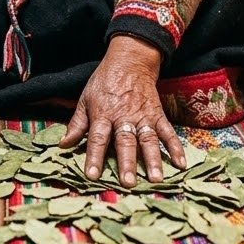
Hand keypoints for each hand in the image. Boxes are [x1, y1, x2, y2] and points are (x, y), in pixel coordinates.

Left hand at [59, 34, 185, 187]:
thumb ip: (77, 124)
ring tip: (155, 179)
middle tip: (127, 183)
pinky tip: (180, 164)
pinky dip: (175, 147)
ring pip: (148, 139)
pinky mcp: (158, 114)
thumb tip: (63, 145)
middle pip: (125, 142)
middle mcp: (124, 117)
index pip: (97, 138)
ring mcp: (143, 116)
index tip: (92, 175)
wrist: (130, 60)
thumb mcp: (85, 99)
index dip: (94, 157)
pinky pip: (168, 132)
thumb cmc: (105, 82)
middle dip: (126, 163)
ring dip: (152, 160)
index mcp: (103, 114)